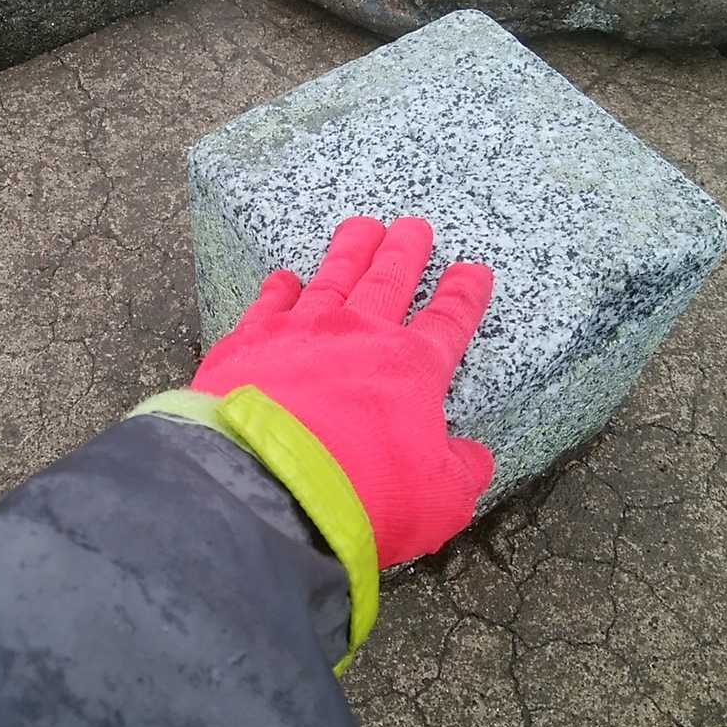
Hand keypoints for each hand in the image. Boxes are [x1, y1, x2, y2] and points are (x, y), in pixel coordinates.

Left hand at [193, 216, 494, 565]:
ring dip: (351, 251)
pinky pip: (271, 303)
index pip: (448, 322)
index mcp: (412, 369)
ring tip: (362, 227)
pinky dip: (280, 288)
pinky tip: (285, 278)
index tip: (473, 270)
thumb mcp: (439, 499)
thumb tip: (474, 457)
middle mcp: (360, 336)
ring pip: (335, 277)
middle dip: (406, 252)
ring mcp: (303, 331)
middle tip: (414, 227)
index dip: (464, 296)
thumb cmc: (362, 496)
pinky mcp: (251, 342)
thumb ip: (462, 472)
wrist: (268, 485)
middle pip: (390, 281)